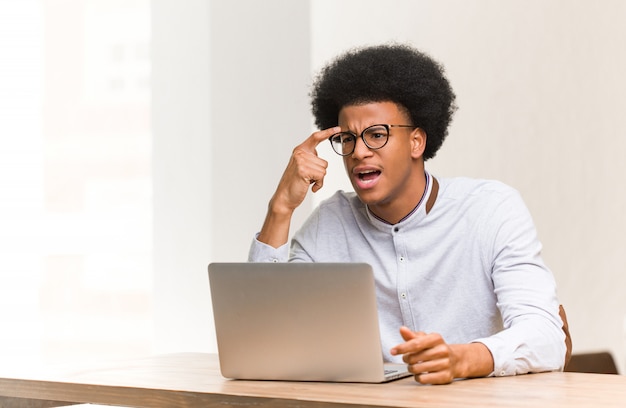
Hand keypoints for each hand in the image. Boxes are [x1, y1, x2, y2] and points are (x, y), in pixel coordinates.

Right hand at [257, 126, 339, 247]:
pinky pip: (321, 176)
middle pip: (324, 162)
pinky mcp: (304, 170)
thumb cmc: (295, 184)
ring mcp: (301, 161)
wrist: (284, 197)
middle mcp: (300, 153)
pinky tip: (309, 186)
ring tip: (307, 182)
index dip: (327, 132)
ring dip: (318, 179)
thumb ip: (310, 159)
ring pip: (324, 169)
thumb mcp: (302, 167)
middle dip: (320, 173)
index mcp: (300, 150)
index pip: (316, 137)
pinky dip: (318, 184)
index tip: (338, 129)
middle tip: (307, 178)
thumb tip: (321, 160)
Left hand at [390, 326, 493, 384]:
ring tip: (415, 365)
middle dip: (407, 359)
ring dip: (411, 368)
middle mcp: (442, 350)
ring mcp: (445, 364)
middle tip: (409, 358)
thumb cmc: (435, 348)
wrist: (455, 360)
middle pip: (414, 358)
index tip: (392, 351)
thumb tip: (402, 329)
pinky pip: (423, 379)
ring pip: (417, 369)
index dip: (402, 348)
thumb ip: (412, 335)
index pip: (415, 343)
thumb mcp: (425, 339)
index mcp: (436, 338)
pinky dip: (418, 377)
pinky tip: (421, 373)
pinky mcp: (445, 377)